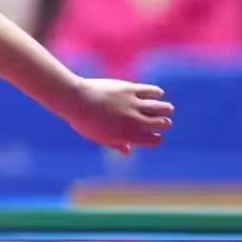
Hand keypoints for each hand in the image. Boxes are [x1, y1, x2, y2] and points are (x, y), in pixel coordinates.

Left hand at [55, 79, 173, 155]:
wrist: (75, 99)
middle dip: (164, 123)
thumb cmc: (85, 120)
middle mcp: (134, 121)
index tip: (151, 133)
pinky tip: (156, 94)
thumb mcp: (99, 137)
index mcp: (128, 136)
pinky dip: (157, 93)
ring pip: (163, 107)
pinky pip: (153, 91)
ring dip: (165, 108)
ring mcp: (133, 104)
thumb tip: (127, 151)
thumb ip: (116, 144)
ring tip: (163, 108)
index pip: (155, 140)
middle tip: (160, 120)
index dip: (155, 137)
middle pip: (163, 123)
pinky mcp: (130, 89)